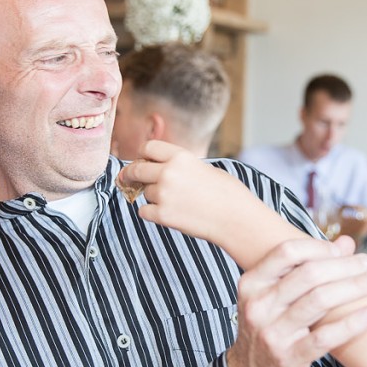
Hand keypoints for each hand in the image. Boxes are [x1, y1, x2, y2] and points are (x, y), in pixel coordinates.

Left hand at [118, 140, 252, 244]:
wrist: (237, 220)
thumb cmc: (228, 194)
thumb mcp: (204, 168)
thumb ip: (180, 165)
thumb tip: (158, 168)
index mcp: (181, 156)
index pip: (148, 147)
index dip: (143, 154)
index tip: (141, 161)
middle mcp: (168, 172)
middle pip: (136, 169)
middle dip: (130, 174)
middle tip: (128, 179)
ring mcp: (163, 194)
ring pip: (144, 193)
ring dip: (153, 197)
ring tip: (177, 203)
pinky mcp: (162, 215)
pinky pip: (144, 211)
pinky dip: (152, 213)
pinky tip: (170, 214)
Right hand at [227, 235, 366, 366]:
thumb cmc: (269, 328)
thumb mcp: (275, 295)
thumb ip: (307, 267)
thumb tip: (346, 243)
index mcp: (253, 283)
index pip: (288, 252)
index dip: (320, 247)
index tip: (343, 251)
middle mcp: (259, 305)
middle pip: (309, 274)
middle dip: (346, 265)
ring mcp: (272, 333)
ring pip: (320, 300)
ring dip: (355, 287)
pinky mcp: (289, 358)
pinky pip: (326, 337)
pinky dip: (352, 324)